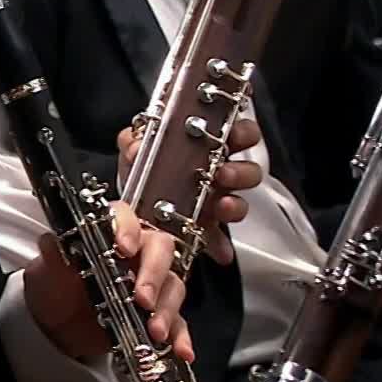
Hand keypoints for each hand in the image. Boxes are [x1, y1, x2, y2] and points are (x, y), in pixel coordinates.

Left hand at [23, 202, 190, 363]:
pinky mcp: (156, 314)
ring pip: (172, 287)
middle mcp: (138, 254)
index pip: (127, 219)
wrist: (55, 322)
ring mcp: (151, 284)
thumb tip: (49, 242)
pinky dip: (181, 336)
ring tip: (154, 330)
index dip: (128, 229)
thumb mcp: (48, 269)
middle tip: (142, 297)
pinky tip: (181, 350)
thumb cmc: (56, 285)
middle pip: (160, 252)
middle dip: (154, 275)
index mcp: (111, 234)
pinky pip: (177, 323)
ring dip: (166, 309)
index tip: (124, 247)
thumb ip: (52, 253)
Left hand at [116, 122, 257, 265]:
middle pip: (248, 169)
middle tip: (224, 173)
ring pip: (240, 202)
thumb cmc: (142, 170)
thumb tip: (136, 147)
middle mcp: (218, 174)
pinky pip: (222, 240)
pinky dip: (220, 244)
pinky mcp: (210, 229)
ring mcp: (216, 202)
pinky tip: (217, 248)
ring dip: (234, 205)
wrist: (135, 204)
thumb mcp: (134, 150)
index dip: (243, 133)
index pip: (238, 133)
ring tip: (220, 206)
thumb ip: (133, 142)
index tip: (234, 135)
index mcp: (207, 147)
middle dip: (241, 171)